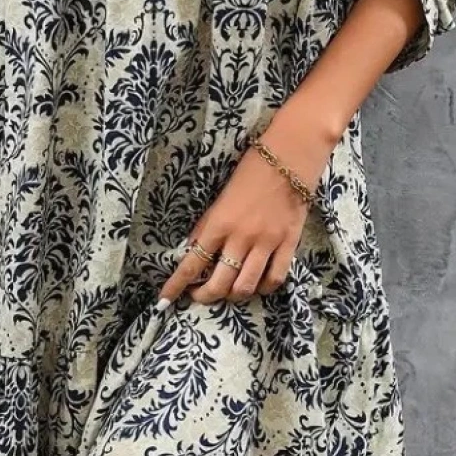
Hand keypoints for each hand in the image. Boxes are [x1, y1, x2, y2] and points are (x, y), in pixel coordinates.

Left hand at [156, 112, 336, 308]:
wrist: (290, 154)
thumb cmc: (251, 169)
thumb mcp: (220, 196)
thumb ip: (207, 225)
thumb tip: (193, 250)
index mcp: (219, 223)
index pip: (192, 262)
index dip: (176, 285)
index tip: (164, 300)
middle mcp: (241, 237)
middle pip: (219, 284)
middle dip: (204, 296)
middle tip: (200, 295)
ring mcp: (266, 243)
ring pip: (246, 287)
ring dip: (232, 296)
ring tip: (227, 291)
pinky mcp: (288, 244)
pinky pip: (275, 278)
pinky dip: (263, 288)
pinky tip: (257, 285)